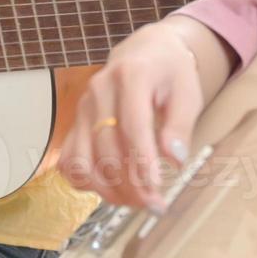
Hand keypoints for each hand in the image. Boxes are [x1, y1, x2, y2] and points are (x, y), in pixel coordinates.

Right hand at [58, 21, 203, 210]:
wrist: (145, 53)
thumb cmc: (170, 74)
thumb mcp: (188, 93)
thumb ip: (181, 126)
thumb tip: (174, 160)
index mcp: (132, 75)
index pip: (132, 124)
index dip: (142, 160)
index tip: (155, 188)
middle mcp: (99, 90)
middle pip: (106, 147)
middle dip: (130, 183)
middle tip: (154, 204)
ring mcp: (82, 107)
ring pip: (82, 159)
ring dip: (107, 189)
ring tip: (134, 201)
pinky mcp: (75, 122)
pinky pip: (69, 161)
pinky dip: (86, 182)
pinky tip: (111, 189)